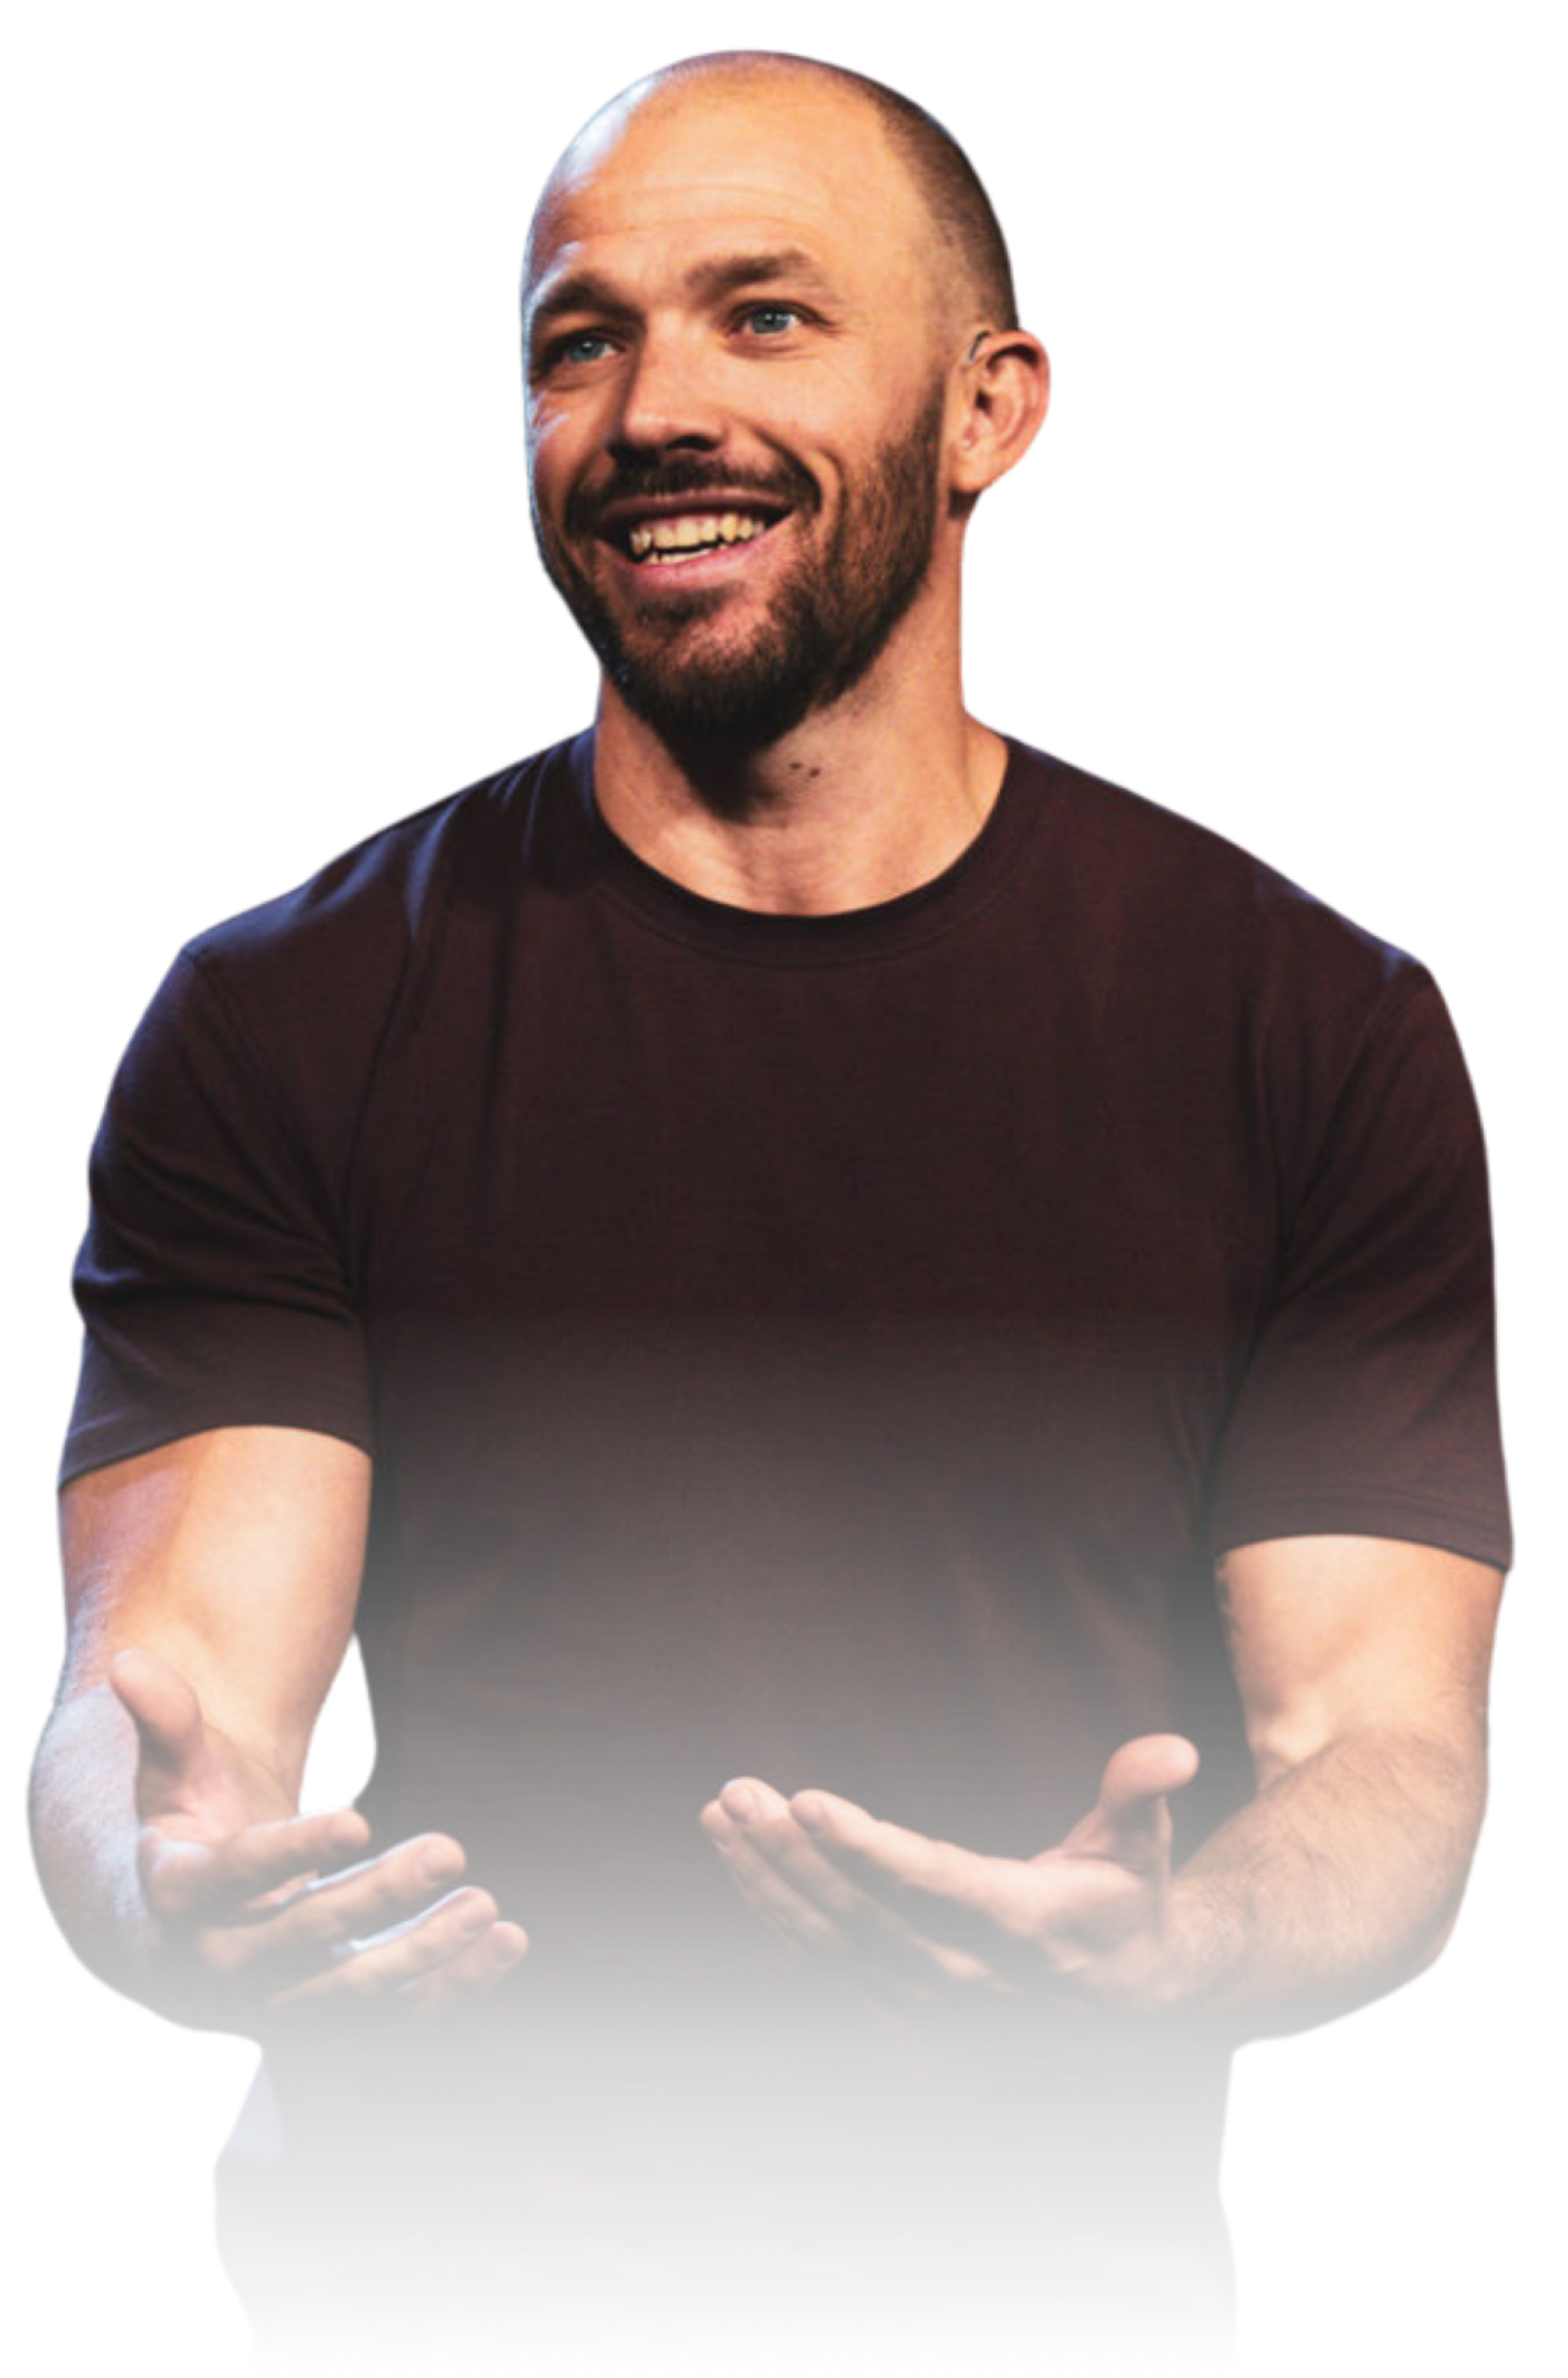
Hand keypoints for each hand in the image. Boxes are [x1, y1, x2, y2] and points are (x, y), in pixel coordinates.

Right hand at [109, 1646, 528, 2049]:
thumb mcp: (170, 1781)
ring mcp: (278, 2008)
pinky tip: (508, 1941)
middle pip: (306, 1939)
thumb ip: (165, 1725)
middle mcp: (223, 1969)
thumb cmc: (184, 1837)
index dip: (292, 1852)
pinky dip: (454, 1986)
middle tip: (450, 1849)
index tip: (357, 1817)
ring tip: (485, 1905)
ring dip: (426, 1952)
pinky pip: (395, 2018)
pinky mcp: (329, 2027)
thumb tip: (128, 1660)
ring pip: (356, 1994)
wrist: (177, 1946)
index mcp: (181, 1900)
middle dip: (378, 1898)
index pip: (234, 1879)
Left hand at [699, 1735, 1199, 2058]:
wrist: (1132, 2004)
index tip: (805, 1801)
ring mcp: (931, 1992)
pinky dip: (778, 1913)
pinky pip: (829, 1959)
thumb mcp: (1144, 1844)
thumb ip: (1141, 1792)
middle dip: (791, 1853)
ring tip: (719, 1816)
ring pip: (832, 1940)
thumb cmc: (1130, 1899)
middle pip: (862, 1911)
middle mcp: (968, 1968)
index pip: (928, 1882)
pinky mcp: (907, 1998)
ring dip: (768, 1880)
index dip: (864, 1846)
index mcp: (1023, 1922)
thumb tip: (1172, 1748)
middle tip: (737, 1793)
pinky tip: (740, 1865)